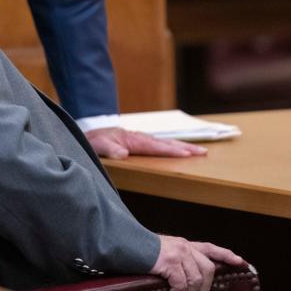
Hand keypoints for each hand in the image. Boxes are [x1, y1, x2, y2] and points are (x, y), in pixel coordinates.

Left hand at [85, 127, 207, 159]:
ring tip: (198, 152)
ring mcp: (139, 139)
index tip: (188, 154)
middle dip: (185, 147)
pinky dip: (170, 147)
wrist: (86, 136)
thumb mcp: (96, 146)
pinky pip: (158, 146)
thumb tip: (123, 153)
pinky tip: (178, 152)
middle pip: (165, 142)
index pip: (156, 146)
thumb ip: (109, 149)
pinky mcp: (137, 143)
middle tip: (204, 152)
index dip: (172, 151)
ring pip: (164, 143)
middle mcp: (138, 137)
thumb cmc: (91, 142)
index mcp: (132, 139)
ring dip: (181, 147)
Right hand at [150, 235, 245, 290]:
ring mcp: (179, 253)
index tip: (242, 263)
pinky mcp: (170, 262)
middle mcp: (185, 246)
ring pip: (196, 280)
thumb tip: (189, 280)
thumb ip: (179, 259)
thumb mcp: (165, 251)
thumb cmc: (143, 252)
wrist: (126, 244)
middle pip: (208, 270)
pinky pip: (181, 285)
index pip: (211, 248)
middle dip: (203, 289)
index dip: (227, 256)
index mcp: (185, 244)